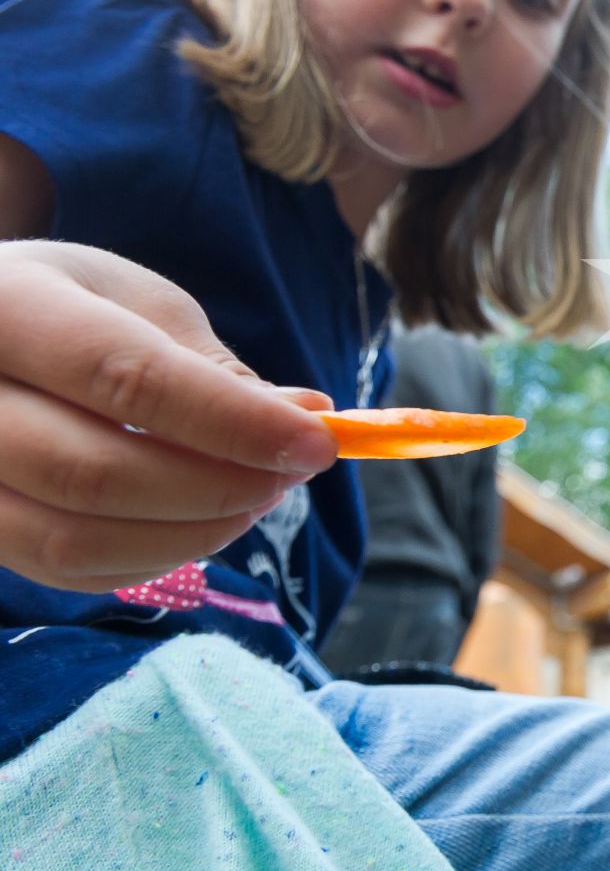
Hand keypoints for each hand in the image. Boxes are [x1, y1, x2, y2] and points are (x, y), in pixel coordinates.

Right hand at [0, 241, 338, 591]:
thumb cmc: (63, 307)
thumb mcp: (131, 301)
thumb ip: (207, 364)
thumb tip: (305, 416)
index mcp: (6, 307)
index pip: (128, 379)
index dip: (235, 422)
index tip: (318, 442)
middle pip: (96, 473)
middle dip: (220, 487)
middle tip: (291, 473)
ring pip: (72, 540)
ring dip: (189, 534)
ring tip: (253, 499)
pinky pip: (59, 569)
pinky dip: (148, 558)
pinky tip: (196, 524)